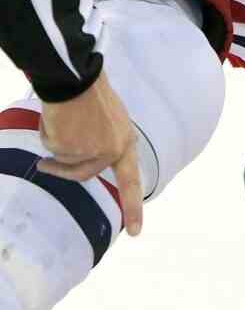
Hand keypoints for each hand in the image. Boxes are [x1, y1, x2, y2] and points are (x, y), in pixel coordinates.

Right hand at [37, 70, 142, 235]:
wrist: (76, 77)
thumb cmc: (91, 93)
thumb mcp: (111, 120)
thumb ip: (107, 141)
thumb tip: (90, 158)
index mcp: (126, 144)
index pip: (131, 182)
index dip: (133, 208)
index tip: (136, 231)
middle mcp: (113, 151)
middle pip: (84, 175)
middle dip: (61, 172)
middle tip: (44, 166)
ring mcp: (92, 151)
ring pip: (65, 160)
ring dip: (54, 146)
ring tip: (53, 123)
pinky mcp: (71, 147)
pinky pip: (52, 147)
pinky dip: (47, 132)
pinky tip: (56, 115)